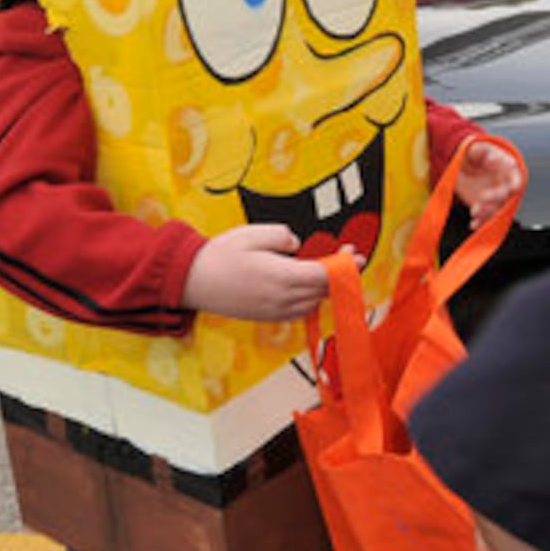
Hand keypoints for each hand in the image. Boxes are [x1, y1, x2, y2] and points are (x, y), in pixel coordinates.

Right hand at [183, 224, 353, 321]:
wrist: (192, 281)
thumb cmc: (221, 255)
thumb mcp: (253, 233)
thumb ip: (283, 237)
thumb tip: (297, 245)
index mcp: (282, 276)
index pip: (325, 275)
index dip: (345, 266)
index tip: (357, 255)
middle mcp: (282, 299)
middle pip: (323, 291)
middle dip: (339, 275)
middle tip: (347, 257)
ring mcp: (275, 311)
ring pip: (313, 303)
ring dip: (324, 288)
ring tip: (328, 270)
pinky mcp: (267, 317)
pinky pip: (299, 311)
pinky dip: (310, 300)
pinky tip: (307, 287)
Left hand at [454, 140, 523, 227]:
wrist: (460, 165)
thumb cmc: (472, 153)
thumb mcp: (477, 148)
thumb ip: (486, 152)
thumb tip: (493, 159)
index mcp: (506, 169)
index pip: (515, 177)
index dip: (515, 183)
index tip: (513, 188)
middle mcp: (503, 185)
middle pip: (505, 196)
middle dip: (496, 199)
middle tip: (483, 198)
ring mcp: (495, 198)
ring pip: (496, 209)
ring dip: (488, 213)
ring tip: (474, 211)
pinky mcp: (485, 207)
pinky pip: (486, 218)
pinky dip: (481, 223)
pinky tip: (474, 224)